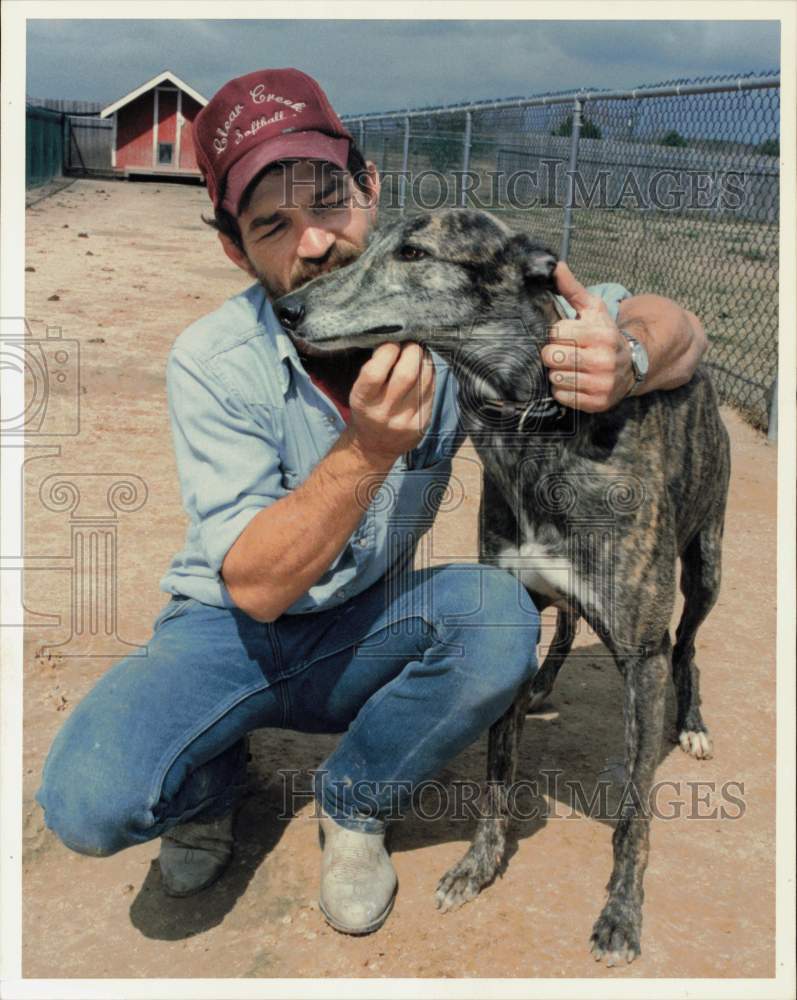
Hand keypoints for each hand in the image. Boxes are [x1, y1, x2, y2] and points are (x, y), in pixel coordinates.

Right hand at [347, 342, 435, 464]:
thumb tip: (397, 337)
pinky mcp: (422, 424)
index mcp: (363, 401)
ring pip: (424, 380)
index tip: (392, 342)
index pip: (376, 371)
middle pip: (406, 374)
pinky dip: (430, 375)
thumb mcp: (359, 390)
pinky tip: (424, 370)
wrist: (374, 446)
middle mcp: (384, 413)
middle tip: (411, 343)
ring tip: (419, 354)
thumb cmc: (367, 408)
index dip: (387, 350)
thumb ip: (375, 367)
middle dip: (412, 351)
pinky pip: (432, 391)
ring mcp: (405, 420)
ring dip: (424, 360)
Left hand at [541, 262, 634, 411]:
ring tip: (570, 366)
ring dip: (557, 372)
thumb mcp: (592, 309)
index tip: (565, 335)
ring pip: (555, 377)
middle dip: (553, 353)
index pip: (556, 333)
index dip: (556, 334)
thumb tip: (555, 266)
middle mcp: (602, 360)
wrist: (632, 365)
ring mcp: (601, 383)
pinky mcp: (597, 403)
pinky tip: (574, 380)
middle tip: (564, 352)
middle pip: (551, 356)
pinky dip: (562, 389)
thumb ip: (572, 289)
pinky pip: (562, 396)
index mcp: (600, 334)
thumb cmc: (604, 334)